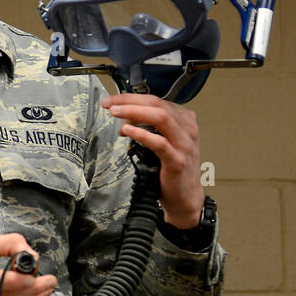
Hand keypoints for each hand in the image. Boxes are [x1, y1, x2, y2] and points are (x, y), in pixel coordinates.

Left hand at [101, 92, 204, 227]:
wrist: (185, 198)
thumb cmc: (171, 170)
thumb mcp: (163, 143)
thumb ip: (148, 128)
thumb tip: (124, 119)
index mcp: (184, 120)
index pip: (155, 101)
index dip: (131, 98)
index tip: (112, 100)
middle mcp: (187, 129)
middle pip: (157, 104)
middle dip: (129, 101)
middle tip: (109, 103)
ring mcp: (184, 144)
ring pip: (160, 118)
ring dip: (134, 112)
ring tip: (115, 112)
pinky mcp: (177, 161)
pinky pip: (159, 143)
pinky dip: (142, 134)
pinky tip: (127, 131)